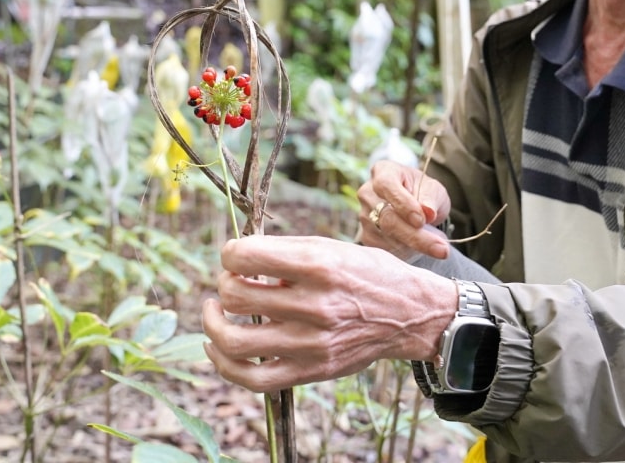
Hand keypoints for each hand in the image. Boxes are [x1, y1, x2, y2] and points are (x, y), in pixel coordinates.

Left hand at [202, 235, 456, 392]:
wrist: (411, 314)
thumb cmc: (368, 274)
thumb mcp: (332, 247)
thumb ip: (285, 252)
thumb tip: (238, 258)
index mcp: (318, 265)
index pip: (246, 257)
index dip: (230, 253)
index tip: (235, 255)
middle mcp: (314, 305)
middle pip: (235, 296)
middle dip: (225, 283)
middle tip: (233, 280)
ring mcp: (311, 343)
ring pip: (234, 341)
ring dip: (213, 323)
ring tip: (215, 311)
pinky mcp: (312, 370)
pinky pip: (254, 378)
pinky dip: (225, 365)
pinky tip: (218, 346)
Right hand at [357, 160, 450, 259]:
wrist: (414, 208)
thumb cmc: (423, 192)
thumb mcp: (433, 189)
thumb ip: (430, 197)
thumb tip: (428, 212)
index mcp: (383, 171)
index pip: (386, 186)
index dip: (403, 204)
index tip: (421, 220)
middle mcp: (368, 193)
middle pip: (387, 218)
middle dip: (416, 236)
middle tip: (442, 249)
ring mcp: (364, 216)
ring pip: (388, 238)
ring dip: (415, 247)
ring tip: (438, 247)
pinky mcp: (366, 236)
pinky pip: (385, 250)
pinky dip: (407, 253)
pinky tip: (420, 248)